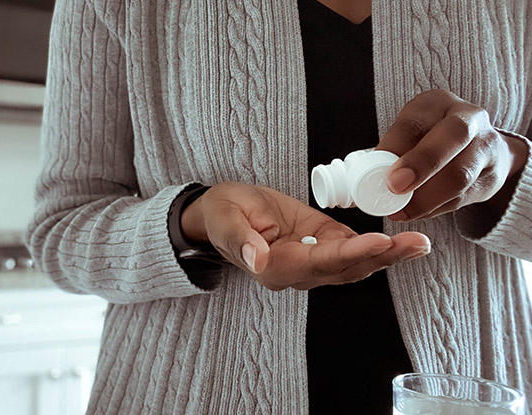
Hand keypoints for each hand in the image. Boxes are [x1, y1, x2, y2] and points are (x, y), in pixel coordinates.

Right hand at [181, 182, 430, 290]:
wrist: (223, 211)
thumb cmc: (222, 214)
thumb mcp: (224, 220)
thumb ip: (240, 240)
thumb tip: (259, 260)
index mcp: (274, 267)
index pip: (319, 262)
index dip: (351, 253)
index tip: (379, 242)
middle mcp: (297, 271)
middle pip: (346, 269)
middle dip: (383, 257)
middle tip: (416, 244)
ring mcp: (311, 261)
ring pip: (355, 263)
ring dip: (388, 255)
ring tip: (419, 242)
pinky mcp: (320, 245)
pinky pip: (352, 251)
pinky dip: (378, 247)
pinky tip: (403, 240)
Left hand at [375, 90, 528, 220]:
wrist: (479, 150)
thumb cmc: (429, 141)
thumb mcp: (408, 136)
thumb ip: (389, 154)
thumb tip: (358, 183)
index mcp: (437, 104)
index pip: (415, 121)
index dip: (396, 147)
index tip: (382, 172)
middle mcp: (468, 119)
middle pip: (452, 136)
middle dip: (422, 164)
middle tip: (395, 187)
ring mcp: (486, 147)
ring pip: (460, 174)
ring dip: (426, 197)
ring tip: (400, 210)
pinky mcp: (492, 177)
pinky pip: (463, 197)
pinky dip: (435, 209)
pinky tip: (416, 212)